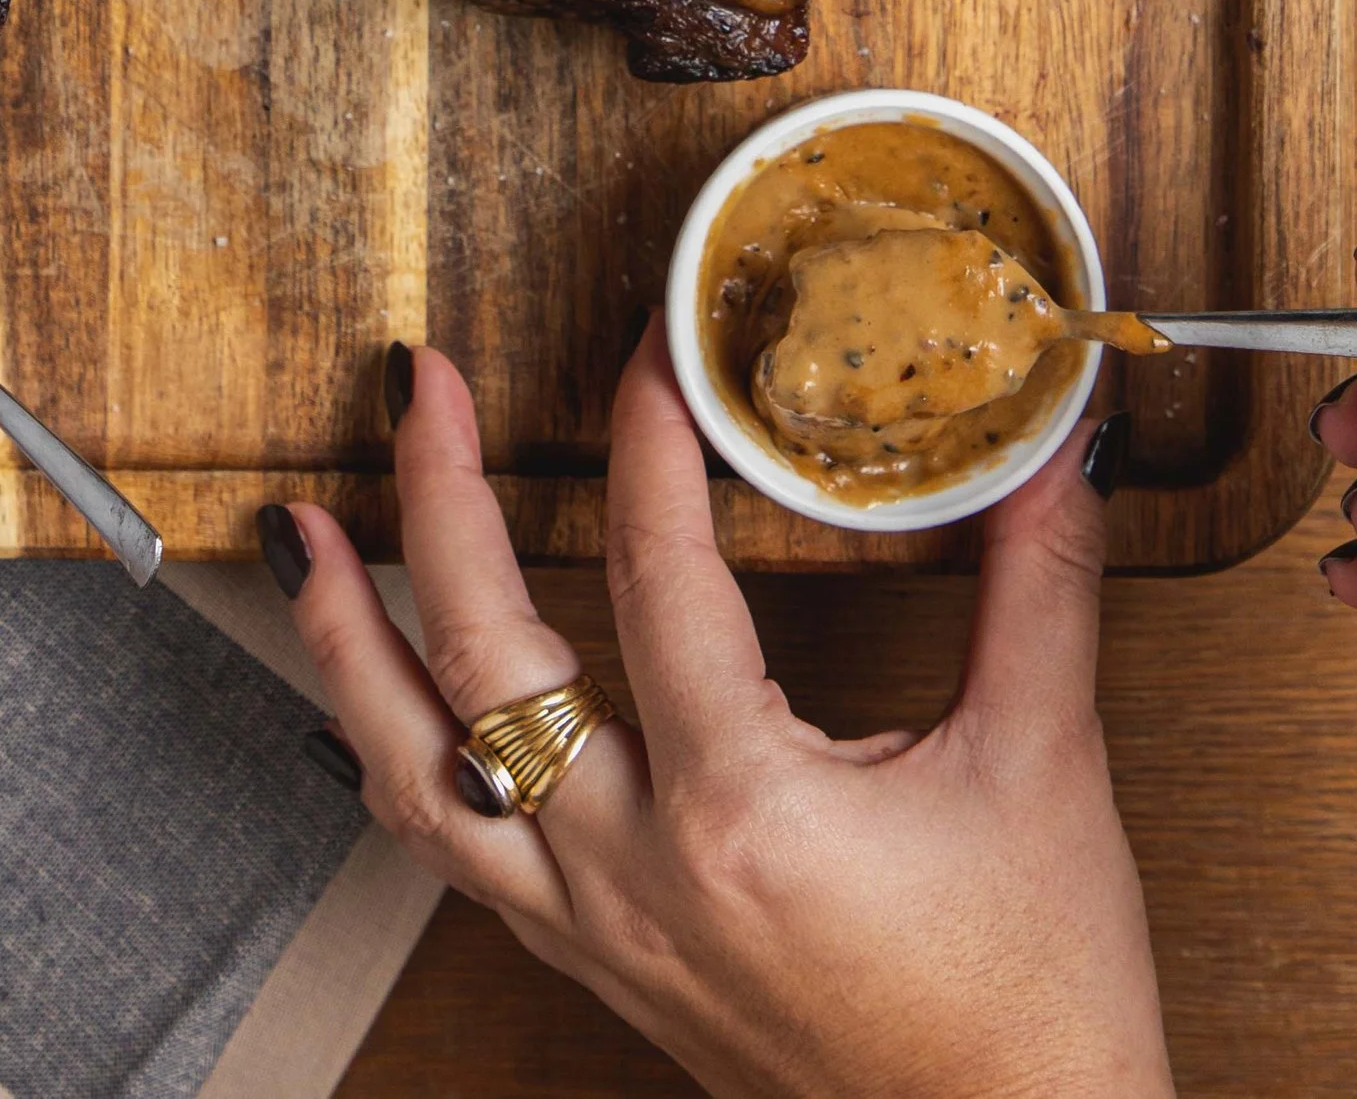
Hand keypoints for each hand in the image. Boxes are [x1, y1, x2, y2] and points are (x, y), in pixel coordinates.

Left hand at [266, 324, 1170, 1098]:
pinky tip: (370, 693)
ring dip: (346, 641)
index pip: (656, 572)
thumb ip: (1036, 587)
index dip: (645, 438)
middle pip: (482, 653)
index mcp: (741, 812)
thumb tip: (1053, 446)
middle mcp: (636, 872)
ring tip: (302, 536)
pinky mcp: (595, 960)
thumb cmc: (1032, 1006)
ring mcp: (598, 926)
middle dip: (433, 497)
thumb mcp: (1045, 770)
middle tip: (416, 387)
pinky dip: (391, 751)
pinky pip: (447, 846)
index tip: (651, 349)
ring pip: (414, 770)